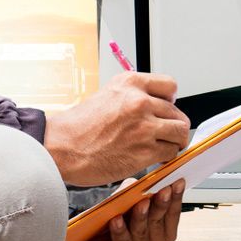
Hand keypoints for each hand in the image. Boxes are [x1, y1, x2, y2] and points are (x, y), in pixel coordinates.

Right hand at [44, 72, 190, 185]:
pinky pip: (170, 152)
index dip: (170, 100)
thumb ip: (132, 96)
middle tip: (165, 133)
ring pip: (179, 131)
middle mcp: (139, 101)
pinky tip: (155, 157)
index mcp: (129, 83)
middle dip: (172, 124)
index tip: (167, 108)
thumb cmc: (78, 127)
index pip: (170, 86)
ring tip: (164, 145)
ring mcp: (144, 126)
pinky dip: (166, 156)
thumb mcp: (107, 95)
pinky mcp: (145, 150)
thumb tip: (155, 105)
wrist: (61, 147)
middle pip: (177, 111)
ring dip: (174, 141)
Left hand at [64, 179, 184, 240]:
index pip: (172, 216)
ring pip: (142, 233)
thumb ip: (138, 195)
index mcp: (164, 236)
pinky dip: (120, 231)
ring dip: (141, 217)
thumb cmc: (111, 222)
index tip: (178, 182)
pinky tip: (116, 220)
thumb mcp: (127, 204)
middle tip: (163, 190)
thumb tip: (143, 184)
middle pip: (159, 224)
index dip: (176, 198)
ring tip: (141, 203)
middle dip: (161, 205)